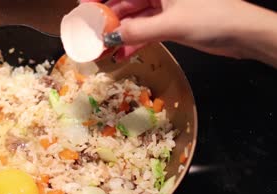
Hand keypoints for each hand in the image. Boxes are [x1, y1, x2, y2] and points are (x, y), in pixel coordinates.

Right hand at [80, 0, 276, 66]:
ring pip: (134, 20)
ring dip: (118, 35)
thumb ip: (137, 30)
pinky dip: (133, 43)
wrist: (243, 34)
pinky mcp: (170, 24)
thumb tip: (110, 37)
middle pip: (126, 4)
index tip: (83, 6)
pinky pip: (145, 32)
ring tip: (101, 49)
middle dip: (108, 20)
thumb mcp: (172, 23)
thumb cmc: (213, 18)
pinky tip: (120, 54)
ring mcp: (165, 9)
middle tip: (89, 34)